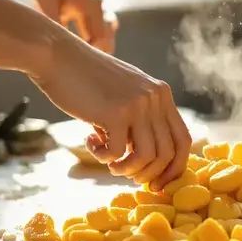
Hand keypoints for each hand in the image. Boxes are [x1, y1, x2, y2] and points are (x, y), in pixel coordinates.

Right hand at [30, 33, 190, 189]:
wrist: (58, 57)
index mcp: (161, 94)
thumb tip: (146, 165)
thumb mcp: (124, 95)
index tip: (158, 184)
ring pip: (146, 157)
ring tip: (110, 164)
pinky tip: (90, 142)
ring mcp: (137, 105)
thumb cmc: (86, 79)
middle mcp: (155, 98)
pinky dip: (103, 157)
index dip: (175, 168)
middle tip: (130, 179)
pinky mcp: (115, 113)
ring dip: (127, 169)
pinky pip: (117, 153)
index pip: (183, 139)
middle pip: (168, 153)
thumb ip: (139, 121)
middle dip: (149, 174)